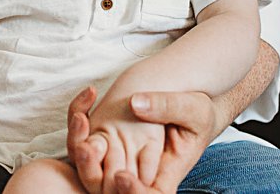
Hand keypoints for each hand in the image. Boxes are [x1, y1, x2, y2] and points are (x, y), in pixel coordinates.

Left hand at [67, 87, 219, 193]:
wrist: (189, 104)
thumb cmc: (199, 112)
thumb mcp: (194, 108)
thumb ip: (169, 106)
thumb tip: (137, 104)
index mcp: (164, 174)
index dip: (132, 192)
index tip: (121, 175)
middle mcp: (136, 172)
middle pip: (107, 189)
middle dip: (92, 172)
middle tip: (87, 147)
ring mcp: (118, 158)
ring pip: (89, 168)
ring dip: (80, 148)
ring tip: (81, 118)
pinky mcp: (107, 144)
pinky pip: (85, 143)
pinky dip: (80, 124)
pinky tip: (89, 95)